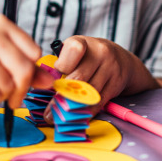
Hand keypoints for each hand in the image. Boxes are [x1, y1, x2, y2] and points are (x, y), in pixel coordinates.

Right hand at [0, 15, 53, 107]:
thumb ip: (19, 61)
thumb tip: (49, 80)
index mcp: (0, 23)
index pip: (34, 52)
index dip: (32, 70)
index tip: (24, 80)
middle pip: (26, 70)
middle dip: (22, 89)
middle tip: (14, 98)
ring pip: (9, 86)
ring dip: (0, 94)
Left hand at [45, 36, 159, 120]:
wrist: (120, 59)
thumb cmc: (87, 57)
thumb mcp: (74, 53)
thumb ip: (61, 65)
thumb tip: (41, 84)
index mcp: (83, 42)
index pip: (72, 51)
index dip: (61, 67)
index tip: (53, 80)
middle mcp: (99, 52)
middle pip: (79, 77)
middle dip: (62, 96)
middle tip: (48, 112)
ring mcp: (110, 67)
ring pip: (89, 92)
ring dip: (72, 108)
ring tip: (58, 118)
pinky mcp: (117, 83)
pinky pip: (99, 101)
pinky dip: (86, 112)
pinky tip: (75, 118)